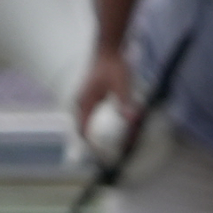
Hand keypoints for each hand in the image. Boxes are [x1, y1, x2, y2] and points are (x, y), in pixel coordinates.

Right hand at [69, 44, 134, 164]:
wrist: (109, 50)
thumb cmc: (114, 66)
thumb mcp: (123, 85)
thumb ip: (126, 102)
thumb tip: (131, 118)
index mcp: (85, 102)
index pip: (83, 131)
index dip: (92, 147)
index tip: (102, 159)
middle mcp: (81, 103)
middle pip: (83, 131)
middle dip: (93, 147)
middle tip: (106, 161)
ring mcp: (85, 101)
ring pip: (86, 125)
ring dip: (94, 139)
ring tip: (106, 152)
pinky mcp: (91, 99)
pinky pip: (90, 119)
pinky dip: (97, 129)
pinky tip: (108, 136)